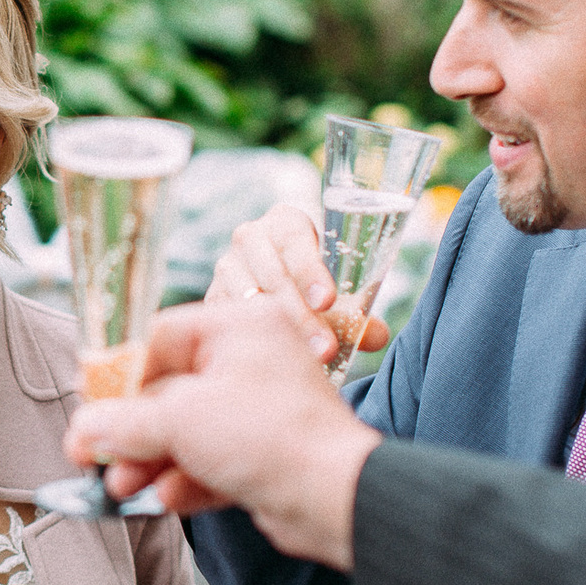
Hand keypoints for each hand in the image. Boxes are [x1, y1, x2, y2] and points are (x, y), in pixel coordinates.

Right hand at [66, 300, 379, 567]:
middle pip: (167, 390)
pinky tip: (167, 498)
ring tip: (122, 487)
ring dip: (150, 461)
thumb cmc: (269, 438)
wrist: (337, 499)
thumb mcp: (179, 420)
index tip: (87, 406)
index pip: (158, 338)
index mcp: (239, 327)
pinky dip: (186, 479)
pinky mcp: (264, 454)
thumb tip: (82, 430)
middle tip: (92, 456)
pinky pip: (210, 460)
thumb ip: (122, 422)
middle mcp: (251, 361)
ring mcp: (259, 409)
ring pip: (185, 431)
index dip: (116, 374)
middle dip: (129, 431)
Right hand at [207, 203, 387, 365]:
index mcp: (285, 223)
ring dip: (277, 332)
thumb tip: (374, 334)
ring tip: (305, 360)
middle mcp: (250, 238)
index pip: (295, 239)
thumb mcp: (337, 293)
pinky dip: (251, 340)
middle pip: (272, 273)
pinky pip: (227, 320)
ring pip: (248, 299)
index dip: (310, 270)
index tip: (328, 301)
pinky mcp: (211, 298)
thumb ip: (358, 314)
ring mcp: (226, 267)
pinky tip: (272, 361)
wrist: (273, 293)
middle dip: (301, 314)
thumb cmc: (313, 288)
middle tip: (326, 348)